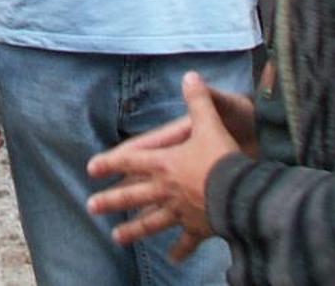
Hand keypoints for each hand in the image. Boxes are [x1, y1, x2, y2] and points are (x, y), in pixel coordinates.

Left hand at [85, 72, 242, 262]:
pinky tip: (172, 258)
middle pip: (133, 195)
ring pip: (151, 222)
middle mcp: (166, 189)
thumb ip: (199, 98)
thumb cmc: (223, 157)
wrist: (242, 193)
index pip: (131, 160)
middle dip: (112, 201)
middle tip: (91, 207)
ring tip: (116, 237)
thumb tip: (191, 75)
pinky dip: (181, 249)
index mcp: (165, 163)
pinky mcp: (199, 227)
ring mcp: (180, 211)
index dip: (111, 162)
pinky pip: (187, 240)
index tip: (92, 169)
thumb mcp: (210, 122)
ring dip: (134, 229)